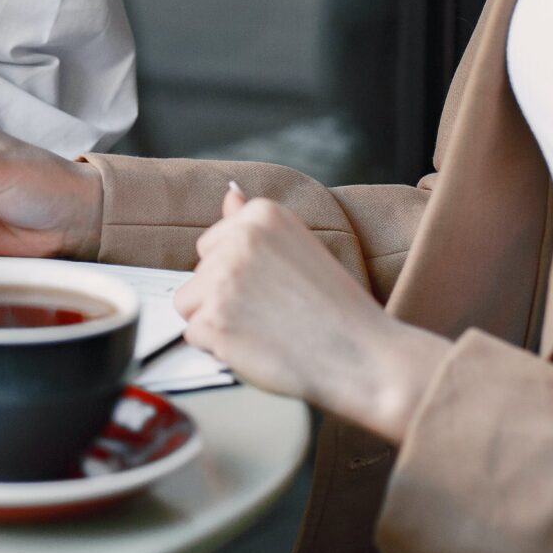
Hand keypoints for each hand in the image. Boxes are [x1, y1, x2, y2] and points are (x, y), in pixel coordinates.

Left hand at [173, 186, 447, 441]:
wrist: (363, 358)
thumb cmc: (338, 310)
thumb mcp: (299, 248)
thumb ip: (254, 224)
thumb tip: (230, 195)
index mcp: (263, 214)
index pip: (212, 245)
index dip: (239, 275)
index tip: (273, 287)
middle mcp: (239, 239)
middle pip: (198, 273)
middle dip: (223, 297)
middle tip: (272, 312)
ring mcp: (223, 279)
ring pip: (189, 304)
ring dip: (216, 322)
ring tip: (263, 330)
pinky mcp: (213, 320)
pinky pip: (194, 336)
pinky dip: (219, 349)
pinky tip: (256, 347)